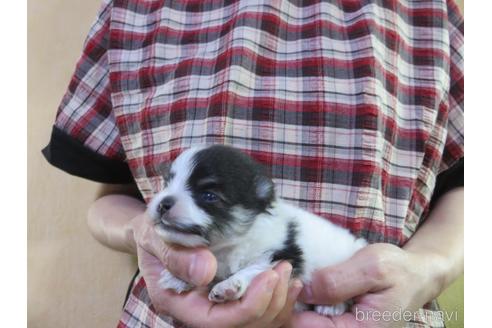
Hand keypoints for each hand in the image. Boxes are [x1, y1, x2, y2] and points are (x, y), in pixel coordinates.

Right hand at [131, 214, 302, 326]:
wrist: (155, 228)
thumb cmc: (153, 230)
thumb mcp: (155, 236)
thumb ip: (175, 255)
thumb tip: (205, 272)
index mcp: (178, 303)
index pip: (216, 321)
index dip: (248, 305)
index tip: (268, 276)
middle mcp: (199, 310)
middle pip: (242, 325)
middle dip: (269, 302)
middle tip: (283, 267)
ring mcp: (216, 305)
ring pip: (255, 323)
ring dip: (279, 302)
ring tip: (288, 271)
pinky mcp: (230, 296)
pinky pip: (260, 311)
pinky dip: (279, 299)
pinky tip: (289, 280)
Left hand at [285, 243, 445, 327]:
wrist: (416, 276)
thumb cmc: (399, 271)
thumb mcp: (372, 267)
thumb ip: (338, 281)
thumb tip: (305, 291)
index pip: (308, 327)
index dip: (293, 305)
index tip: (290, 280)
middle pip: (303, 325)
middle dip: (293, 301)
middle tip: (289, 274)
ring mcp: (342, 327)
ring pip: (306, 319)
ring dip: (299, 298)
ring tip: (300, 276)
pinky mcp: (338, 320)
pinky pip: (315, 313)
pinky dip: (307, 297)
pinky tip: (308, 281)